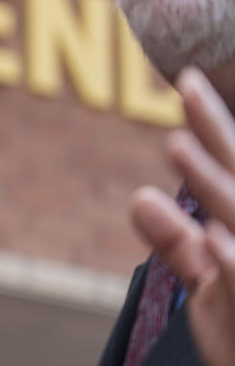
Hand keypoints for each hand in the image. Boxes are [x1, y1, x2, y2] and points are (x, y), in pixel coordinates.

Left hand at [130, 67, 234, 365]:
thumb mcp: (211, 286)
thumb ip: (178, 243)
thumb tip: (140, 195)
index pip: (233, 168)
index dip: (212, 125)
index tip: (186, 80)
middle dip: (217, 128)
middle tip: (187, 81)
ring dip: (212, 180)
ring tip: (175, 142)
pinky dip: (229, 259)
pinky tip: (213, 238)